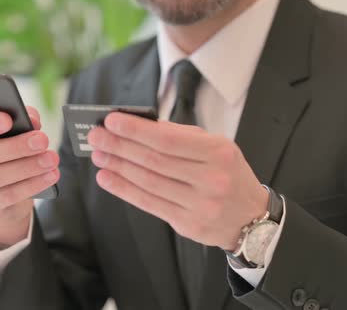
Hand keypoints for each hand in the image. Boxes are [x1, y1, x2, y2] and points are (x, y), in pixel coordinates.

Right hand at [0, 106, 59, 249]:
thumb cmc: (4, 152)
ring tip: (51, 158)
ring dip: (28, 167)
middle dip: (16, 147)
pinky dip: (32, 185)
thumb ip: (20, 119)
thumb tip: (33, 121)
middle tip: (42, 140)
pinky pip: (8, 196)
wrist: (1, 193)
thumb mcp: (10, 133)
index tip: (7, 119)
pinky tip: (50, 175)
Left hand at [87, 112, 268, 250]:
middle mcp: (211, 179)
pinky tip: (107, 178)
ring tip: (98, 155)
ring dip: (118, 167)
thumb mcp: (216, 147)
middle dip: (120, 147)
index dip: (137, 130)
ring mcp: (200, 205)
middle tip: (96, 136)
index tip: (112, 121)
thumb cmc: (227, 173)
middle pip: (155, 161)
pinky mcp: (188, 225)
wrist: (250, 216)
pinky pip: (150, 204)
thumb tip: (138, 126)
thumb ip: (181, 136)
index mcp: (218, 152)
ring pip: (149, 183)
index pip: (168, 140)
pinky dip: (124, 190)